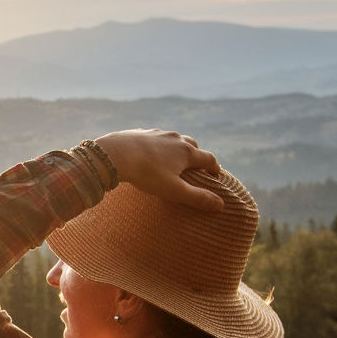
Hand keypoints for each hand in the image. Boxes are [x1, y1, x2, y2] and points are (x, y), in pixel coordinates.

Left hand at [93, 129, 224, 210]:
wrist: (116, 153)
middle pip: (193, 145)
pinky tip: (151, 152)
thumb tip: (221, 205)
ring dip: (177, 148)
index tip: (217, 174)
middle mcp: (175, 139)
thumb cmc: (147, 174)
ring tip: (173, 159)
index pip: (208, 159)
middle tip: (196, 166)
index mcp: (186, 152)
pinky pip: (154, 138)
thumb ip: (196, 197)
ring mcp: (158, 133)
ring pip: (173, 139)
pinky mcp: (141, 132)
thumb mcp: (173, 190)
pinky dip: (158, 145)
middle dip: (197, 155)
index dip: (215, 168)